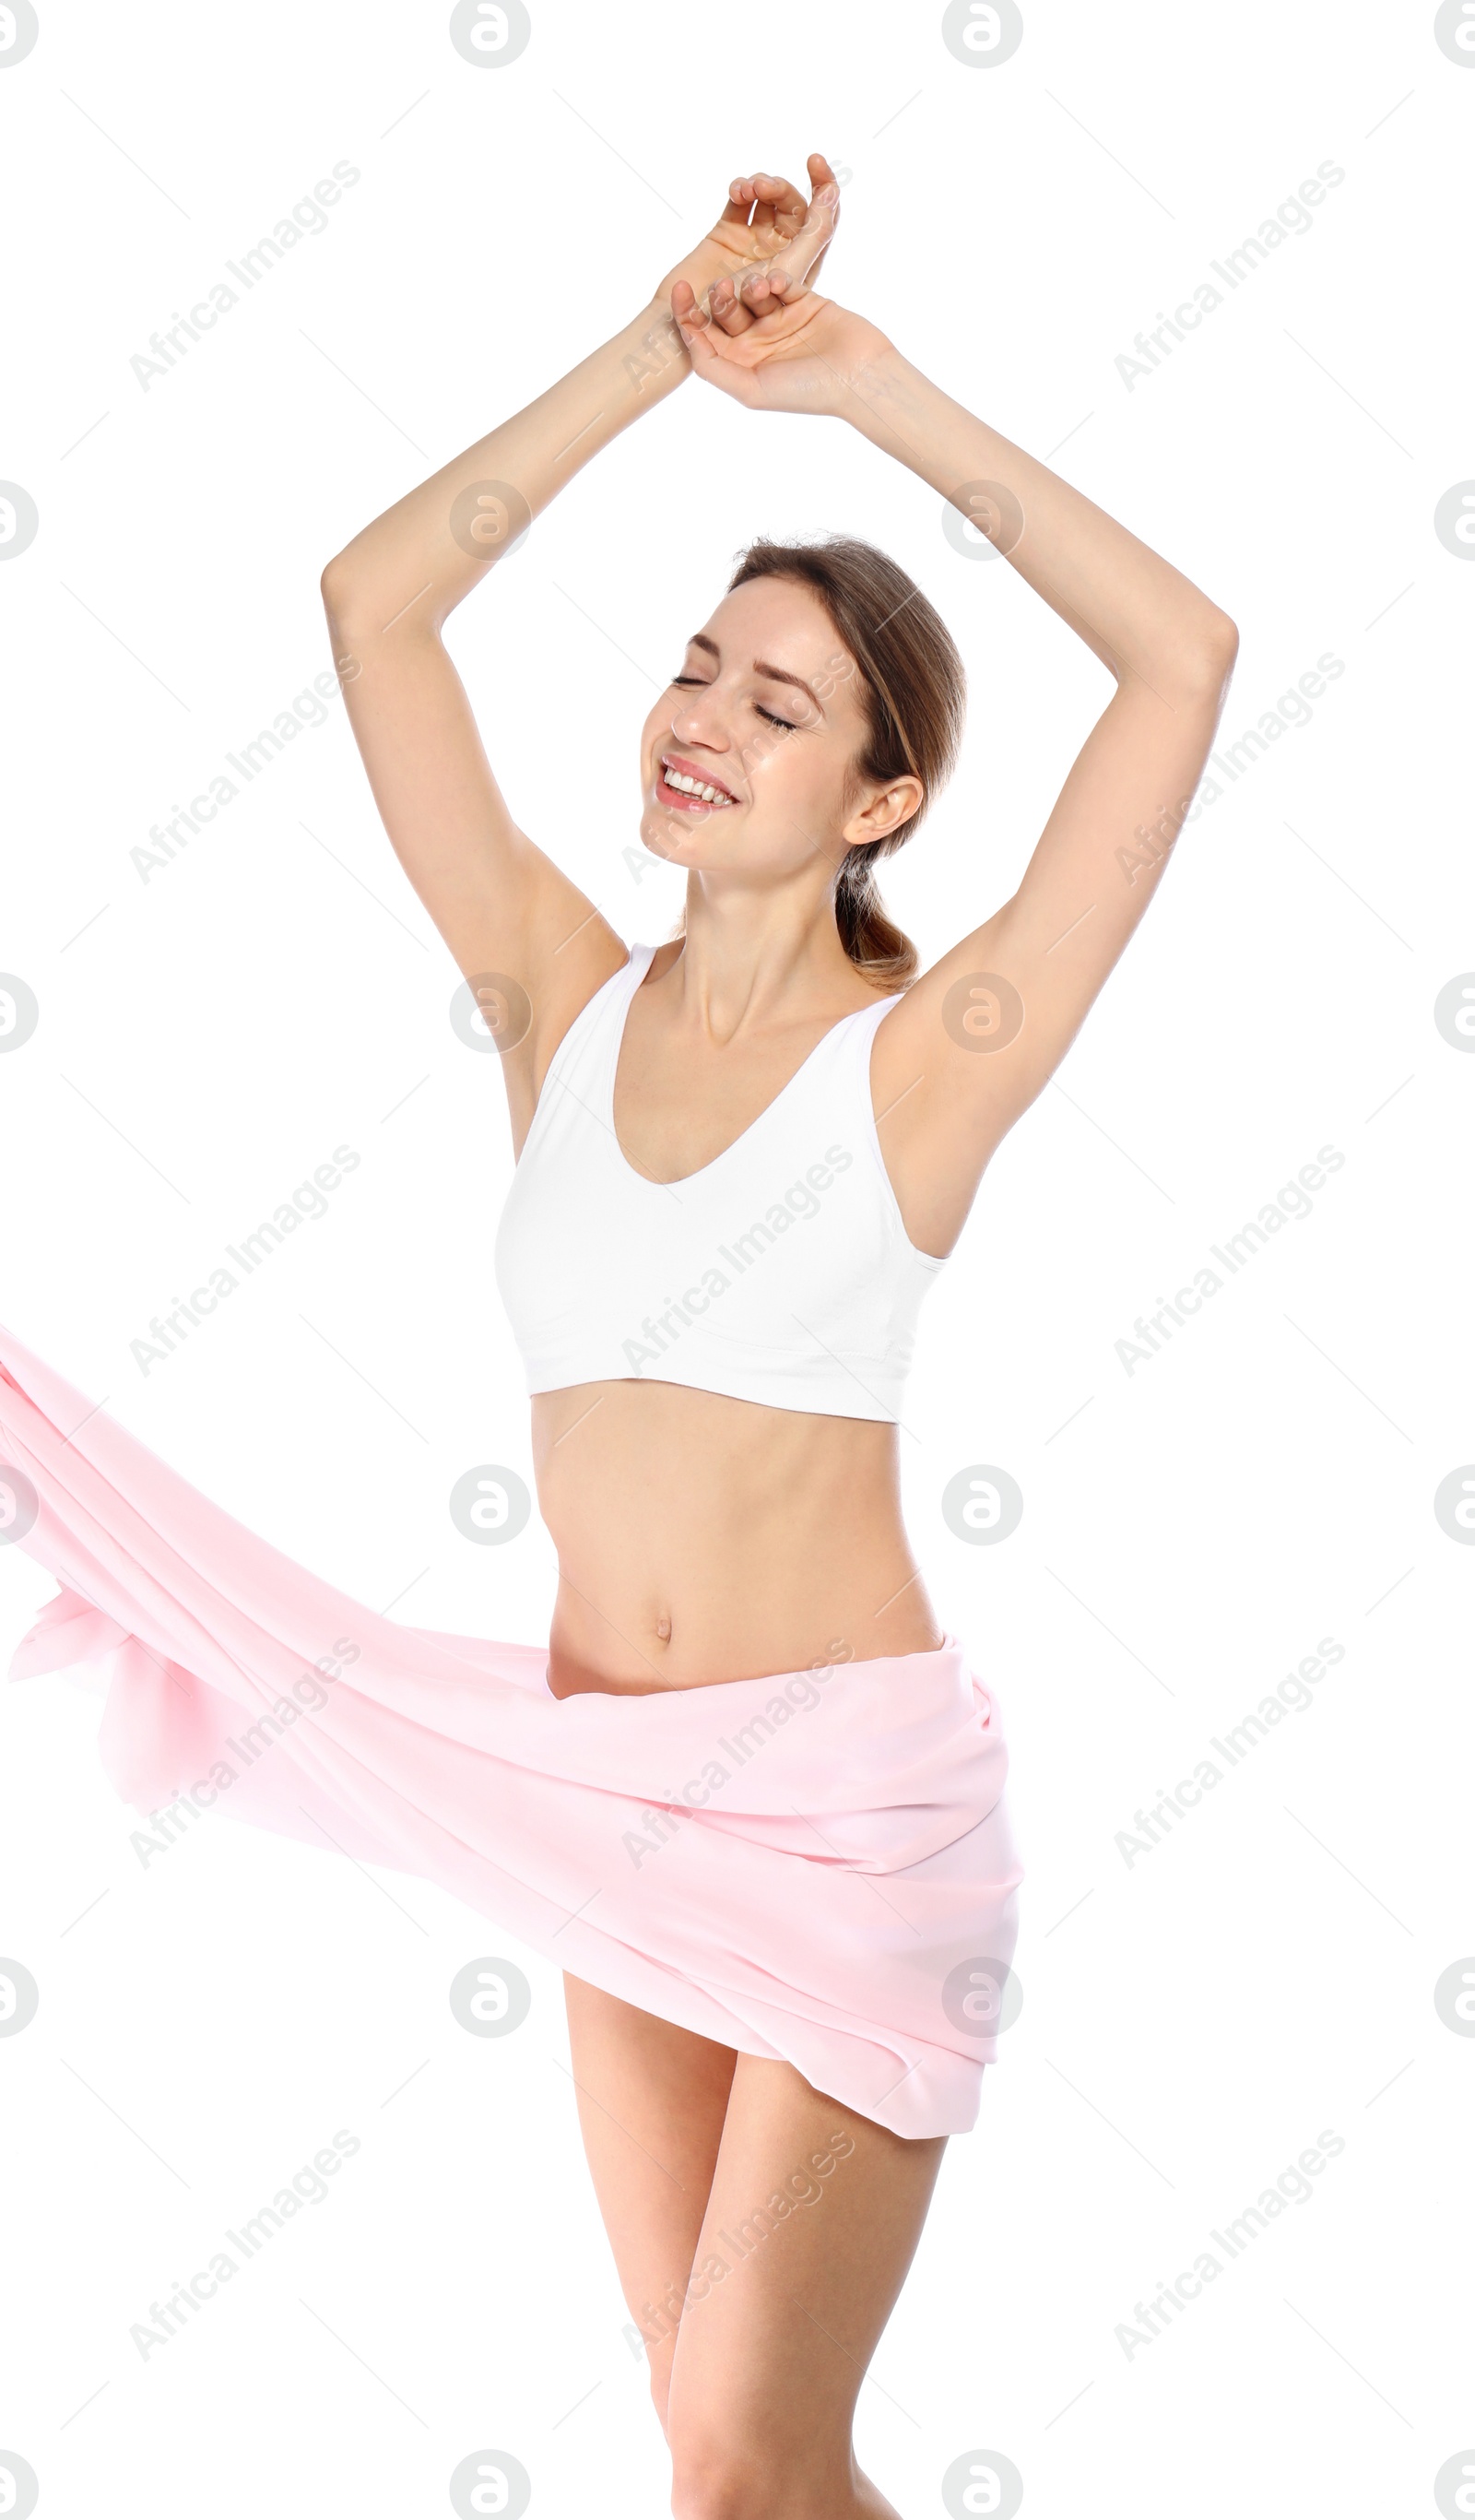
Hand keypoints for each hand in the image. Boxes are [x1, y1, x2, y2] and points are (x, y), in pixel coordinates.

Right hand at [652, 153, 837, 317]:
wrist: (693, 327)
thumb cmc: (745, 313)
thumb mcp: (790, 272)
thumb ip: (815, 233)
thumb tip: (833, 193)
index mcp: (802, 264)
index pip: (823, 218)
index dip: (824, 185)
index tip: (814, 160)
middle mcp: (780, 251)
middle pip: (793, 203)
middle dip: (781, 187)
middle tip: (765, 188)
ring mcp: (753, 241)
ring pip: (767, 198)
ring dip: (761, 184)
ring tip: (749, 190)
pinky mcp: (727, 233)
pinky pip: (741, 200)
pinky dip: (741, 188)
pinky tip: (736, 191)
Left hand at [668, 172, 891, 418]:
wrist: (860, 376)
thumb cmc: (807, 392)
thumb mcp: (750, 390)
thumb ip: (714, 368)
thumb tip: (689, 339)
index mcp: (740, 364)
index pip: (704, 335)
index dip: (687, 313)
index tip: (680, 290)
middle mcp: (757, 342)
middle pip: (724, 310)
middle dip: (721, 297)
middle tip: (726, 286)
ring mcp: (780, 319)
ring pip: (751, 291)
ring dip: (751, 286)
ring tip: (763, 289)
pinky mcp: (804, 300)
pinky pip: (782, 279)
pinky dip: (778, 278)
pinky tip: (782, 284)